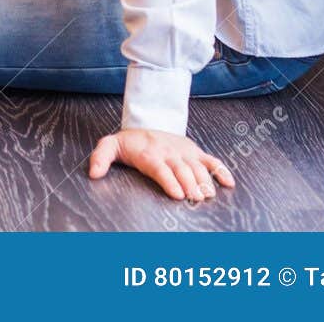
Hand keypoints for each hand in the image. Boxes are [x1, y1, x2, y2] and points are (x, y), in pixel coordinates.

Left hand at [87, 128, 235, 200]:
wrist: (146, 124)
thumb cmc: (129, 143)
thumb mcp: (109, 146)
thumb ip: (100, 158)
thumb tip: (94, 173)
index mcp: (149, 154)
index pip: (160, 168)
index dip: (169, 181)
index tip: (178, 194)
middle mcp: (169, 152)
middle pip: (182, 169)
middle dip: (190, 184)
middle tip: (196, 199)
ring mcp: (184, 152)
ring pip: (198, 166)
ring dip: (205, 181)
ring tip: (208, 196)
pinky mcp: (194, 152)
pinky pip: (211, 160)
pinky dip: (222, 171)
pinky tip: (229, 184)